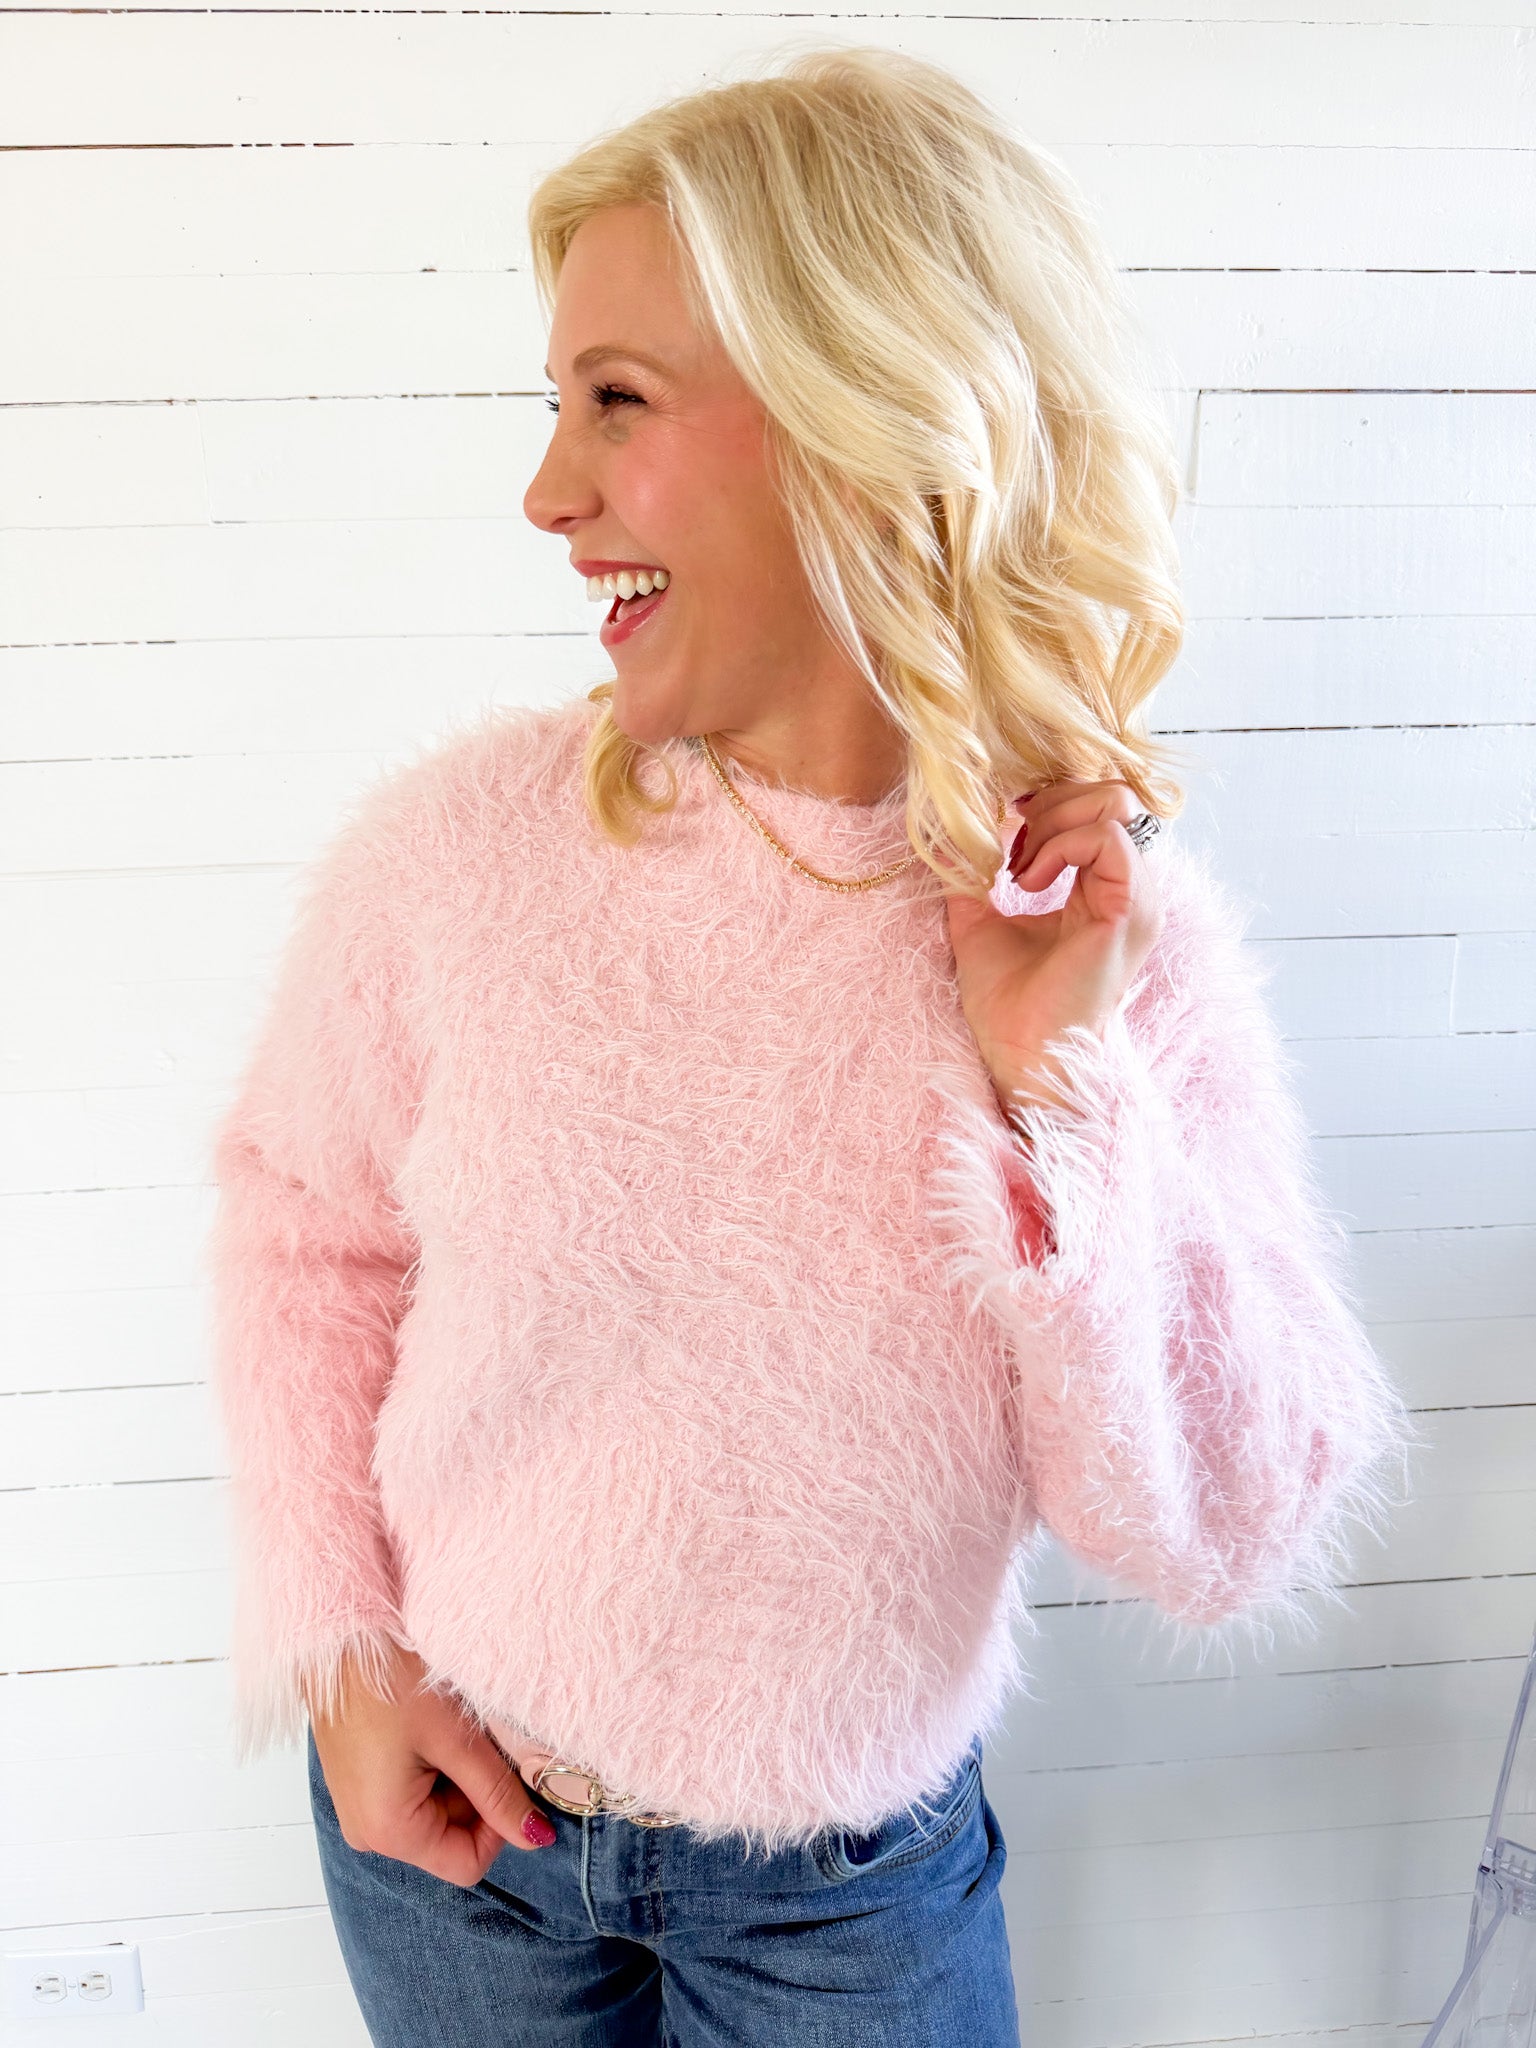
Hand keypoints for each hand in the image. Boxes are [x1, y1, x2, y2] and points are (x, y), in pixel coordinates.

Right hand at [307, 1641, 557, 1886]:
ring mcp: (361, 1810)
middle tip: (474, 1741)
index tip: (507, 1777)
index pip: (467, 1864)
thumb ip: (498, 1794)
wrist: (337, 1639)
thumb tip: (536, 1837)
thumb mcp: (455, 1740)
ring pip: (435, 1812)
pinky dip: (433, 1765)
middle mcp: (368, 1833)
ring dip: (455, 1775)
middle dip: (475, 1792)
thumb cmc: (390, 1683)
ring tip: (447, 1727)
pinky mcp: (361, 1786)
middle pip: (450, 1837)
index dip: (499, 1827)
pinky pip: (411, 1793)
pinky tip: (428, 1728)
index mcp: (390, 1832)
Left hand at [942, 778, 1163, 1117]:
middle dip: (1054, 801)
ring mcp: (1135, 898)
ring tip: (1019, 869)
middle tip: (1013, 845)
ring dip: (1054, 821)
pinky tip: (1028, 884)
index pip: (1099, 808)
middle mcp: (1130, 889)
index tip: (1006, 832)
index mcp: (1105, 889)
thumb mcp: (979, 921)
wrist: (1019, 1054)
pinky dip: (1059, 845)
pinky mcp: (1127, 910)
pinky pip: (1107, 839)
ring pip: (1116, 805)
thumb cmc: (1006, 1002)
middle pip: (1115, 794)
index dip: (1050, 802)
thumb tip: (947, 831)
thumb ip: (972, 873)